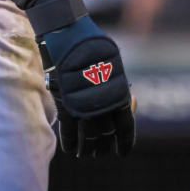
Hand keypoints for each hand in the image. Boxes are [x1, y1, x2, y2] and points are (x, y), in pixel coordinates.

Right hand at [36, 13, 135, 156]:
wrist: (70, 35)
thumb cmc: (95, 47)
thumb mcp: (113, 65)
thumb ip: (115, 87)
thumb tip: (125, 102)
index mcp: (119, 92)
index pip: (125, 124)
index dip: (126, 141)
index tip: (123, 153)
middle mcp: (101, 102)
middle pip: (105, 134)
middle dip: (104, 146)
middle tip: (103, 153)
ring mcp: (82, 104)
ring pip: (87, 136)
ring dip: (88, 148)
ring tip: (88, 155)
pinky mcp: (64, 103)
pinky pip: (68, 130)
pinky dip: (70, 142)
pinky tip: (72, 151)